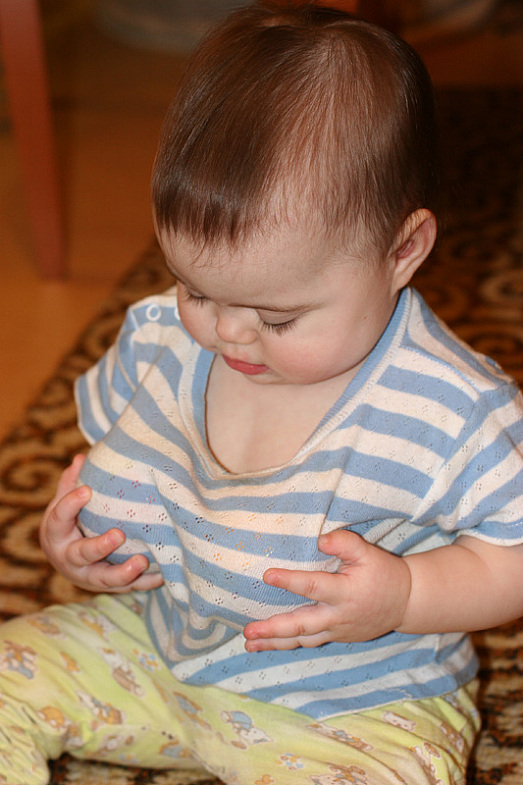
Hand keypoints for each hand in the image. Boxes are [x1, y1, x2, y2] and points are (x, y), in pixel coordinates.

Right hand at [40, 454, 163, 592]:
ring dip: (123, 572)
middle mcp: (68, 558)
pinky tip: (161, 576)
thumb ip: (72, 484)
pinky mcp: (105, 586)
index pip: (58, 518)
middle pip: (81, 554)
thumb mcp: (64, 504)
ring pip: (103, 578)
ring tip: (142, 560)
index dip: (70, 504)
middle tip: (119, 534)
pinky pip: (125, 588)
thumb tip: (81, 458)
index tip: (87, 490)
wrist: (67, 560)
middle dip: (100, 546)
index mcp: (56, 533)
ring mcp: (87, 575)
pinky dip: (143, 583)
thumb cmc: (70, 523)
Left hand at [243, 530, 410, 650]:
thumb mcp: (369, 553)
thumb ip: (345, 543)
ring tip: (249, 643)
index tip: (267, 575)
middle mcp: (338, 616)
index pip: (313, 587)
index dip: (290, 581)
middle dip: (274, 629)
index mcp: (345, 593)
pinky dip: (288, 644)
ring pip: (302, 639)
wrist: (405, 602)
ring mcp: (336, 630)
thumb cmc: (384, 573)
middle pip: (302, 625)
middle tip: (249, 631)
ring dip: (274, 642)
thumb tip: (320, 539)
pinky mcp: (336, 637)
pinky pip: (309, 642)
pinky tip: (268, 644)